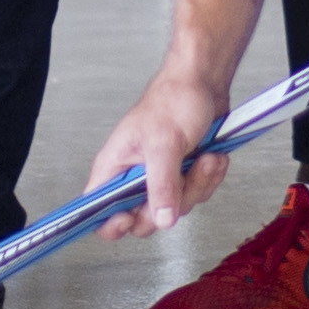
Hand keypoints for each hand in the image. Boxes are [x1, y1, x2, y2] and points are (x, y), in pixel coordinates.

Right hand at [86, 58, 243, 243]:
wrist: (205, 85)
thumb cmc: (173, 99)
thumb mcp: (164, 143)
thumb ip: (161, 183)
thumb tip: (160, 219)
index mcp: (115, 168)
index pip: (98, 212)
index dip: (111, 224)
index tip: (131, 217)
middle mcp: (134, 177)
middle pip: (145, 219)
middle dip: (172, 201)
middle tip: (182, 176)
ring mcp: (161, 179)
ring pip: (177, 208)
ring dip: (197, 182)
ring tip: (203, 156)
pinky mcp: (184, 177)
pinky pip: (197, 195)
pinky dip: (209, 177)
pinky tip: (210, 155)